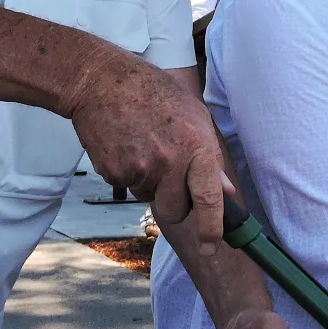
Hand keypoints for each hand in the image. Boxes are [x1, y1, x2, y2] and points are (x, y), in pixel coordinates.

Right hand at [68, 53, 225, 249]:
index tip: (210, 247)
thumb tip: (225, 191)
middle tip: (165, 173)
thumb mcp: (193, 115)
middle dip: (172, 203)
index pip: (209, 200)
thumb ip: (210, 156)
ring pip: (148, 197)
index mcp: (196, 146)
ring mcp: (140, 168)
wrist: (102, 81)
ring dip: (148, 181)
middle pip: (175, 212)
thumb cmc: (151, 92)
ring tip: (142, 144)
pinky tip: (125, 144)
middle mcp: (170, 161)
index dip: (212, 230)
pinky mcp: (114, 172)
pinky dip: (126, 172)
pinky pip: (126, 186)